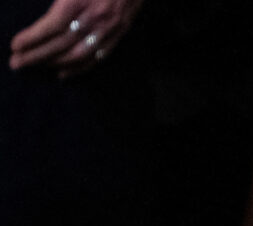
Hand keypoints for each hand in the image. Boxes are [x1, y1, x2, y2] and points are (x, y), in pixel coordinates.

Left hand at [10, 0, 142, 74]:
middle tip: (17, 63)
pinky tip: (63, 74)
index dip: (33, 38)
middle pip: (62, 43)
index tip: (15, 46)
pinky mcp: (119, 33)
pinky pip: (98, 56)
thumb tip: (42, 16)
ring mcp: (109, 28)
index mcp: (79, 0)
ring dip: (55, 63)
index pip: (53, 25)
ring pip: (79, 54)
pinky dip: (80, 68)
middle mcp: (94, 18)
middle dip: (37, 55)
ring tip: (35, 67)